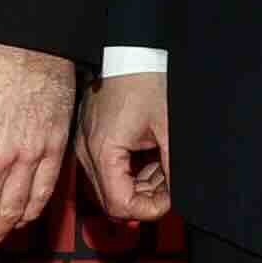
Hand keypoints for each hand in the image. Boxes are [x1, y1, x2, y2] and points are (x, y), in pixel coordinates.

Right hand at [77, 71, 173, 225]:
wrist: (128, 53)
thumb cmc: (143, 80)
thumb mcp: (168, 128)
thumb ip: (172, 167)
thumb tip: (176, 194)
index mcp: (104, 150)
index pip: (120, 204)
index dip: (149, 209)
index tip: (169, 201)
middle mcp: (87, 151)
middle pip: (113, 199)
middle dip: (146, 197)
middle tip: (170, 183)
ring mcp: (85, 146)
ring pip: (111, 186)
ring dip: (140, 184)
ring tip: (163, 166)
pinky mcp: (88, 139)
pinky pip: (107, 169)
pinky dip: (130, 171)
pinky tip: (150, 158)